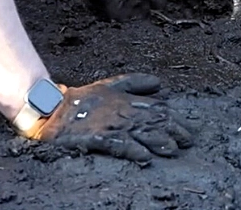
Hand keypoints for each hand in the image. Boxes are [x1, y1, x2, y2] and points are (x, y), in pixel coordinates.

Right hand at [26, 74, 193, 162]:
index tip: (188, 130)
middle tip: (187, 141)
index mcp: (125, 99)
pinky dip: (133, 150)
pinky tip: (144, 157)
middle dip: (172, 130)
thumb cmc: (82, 99)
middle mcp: (121, 111)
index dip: (174, 118)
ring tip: (171, 149)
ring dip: (157, 141)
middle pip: (153, 119)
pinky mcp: (98, 137)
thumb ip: (134, 83)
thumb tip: (160, 83)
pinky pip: (118, 144)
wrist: (52, 110)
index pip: (157, 107)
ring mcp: (110, 124)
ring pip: (140, 131)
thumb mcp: (109, 85)